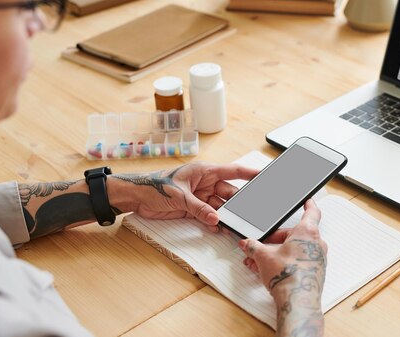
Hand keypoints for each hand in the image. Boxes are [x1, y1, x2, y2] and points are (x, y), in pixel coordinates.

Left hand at [108, 163, 258, 231]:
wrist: (136, 197)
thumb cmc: (155, 186)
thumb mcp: (179, 196)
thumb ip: (199, 208)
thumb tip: (215, 219)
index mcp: (205, 172)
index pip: (232, 171)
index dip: (249, 173)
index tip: (264, 175)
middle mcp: (205, 184)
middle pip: (228, 193)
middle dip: (237, 203)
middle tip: (247, 213)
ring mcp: (200, 197)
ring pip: (219, 207)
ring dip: (225, 216)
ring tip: (232, 225)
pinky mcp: (193, 209)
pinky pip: (208, 216)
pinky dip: (213, 222)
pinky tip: (217, 228)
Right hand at [239, 199, 326, 336]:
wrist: (298, 301)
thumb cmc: (287, 275)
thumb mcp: (263, 256)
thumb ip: (253, 247)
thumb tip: (247, 243)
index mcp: (307, 232)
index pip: (312, 211)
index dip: (308, 204)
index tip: (307, 200)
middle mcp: (316, 244)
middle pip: (295, 234)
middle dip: (276, 239)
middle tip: (262, 244)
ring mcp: (317, 259)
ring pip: (295, 250)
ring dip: (277, 253)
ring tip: (259, 262)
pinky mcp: (315, 273)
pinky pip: (298, 262)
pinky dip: (285, 263)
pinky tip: (269, 271)